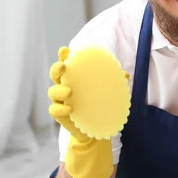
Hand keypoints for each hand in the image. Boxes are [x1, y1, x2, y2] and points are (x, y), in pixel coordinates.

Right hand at [47, 46, 113, 177]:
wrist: (98, 127)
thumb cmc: (101, 103)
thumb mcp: (109, 92)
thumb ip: (115, 83)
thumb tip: (125, 74)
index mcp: (76, 78)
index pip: (68, 63)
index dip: (64, 56)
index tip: (66, 50)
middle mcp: (65, 86)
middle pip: (55, 74)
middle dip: (56, 68)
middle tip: (63, 66)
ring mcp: (61, 101)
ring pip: (52, 92)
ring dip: (58, 90)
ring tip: (69, 91)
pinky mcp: (60, 115)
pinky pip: (54, 110)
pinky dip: (60, 109)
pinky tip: (70, 109)